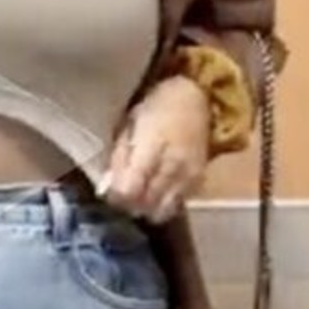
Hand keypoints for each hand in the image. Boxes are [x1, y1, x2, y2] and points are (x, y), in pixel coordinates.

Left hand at [99, 75, 209, 222]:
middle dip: (130, 205)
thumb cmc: (157, 107)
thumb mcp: (130, 124)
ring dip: (147, 208)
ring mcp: (188, 176)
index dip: (116, 198)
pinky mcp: (198, 181)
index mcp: (151, 147)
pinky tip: (157, 194)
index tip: (110, 194)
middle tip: (123, 197)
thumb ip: (120, 156)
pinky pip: (177, 204)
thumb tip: (109, 187)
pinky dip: (164, 204)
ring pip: (162, 210)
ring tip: (140, 197)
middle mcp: (172, 166)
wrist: (197, 98)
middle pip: (145, 204)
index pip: (129, 189)